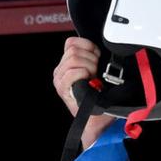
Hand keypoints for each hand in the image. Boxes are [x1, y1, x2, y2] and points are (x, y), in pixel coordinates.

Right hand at [52, 36, 117, 150]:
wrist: (99, 118)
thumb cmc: (100, 96)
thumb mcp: (97, 69)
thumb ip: (92, 55)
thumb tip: (96, 47)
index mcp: (67, 63)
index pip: (71, 42)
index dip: (88, 47)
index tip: (97, 57)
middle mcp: (60, 70)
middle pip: (73, 50)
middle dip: (90, 58)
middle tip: (96, 72)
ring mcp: (59, 79)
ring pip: (73, 58)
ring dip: (88, 67)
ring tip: (93, 78)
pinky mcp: (62, 88)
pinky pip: (71, 72)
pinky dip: (83, 74)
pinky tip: (88, 80)